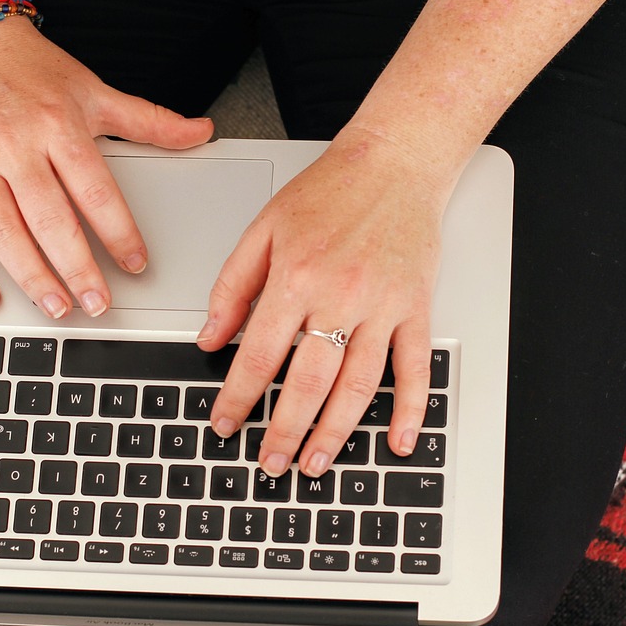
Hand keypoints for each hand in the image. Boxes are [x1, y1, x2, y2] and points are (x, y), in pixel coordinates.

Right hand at [0, 22, 213, 314]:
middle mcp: (16, 146)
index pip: (95, 189)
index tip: (136, 262)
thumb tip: (201, 131)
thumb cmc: (32, 68)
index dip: (118, 231)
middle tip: (98, 303)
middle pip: (49, 218)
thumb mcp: (95, 90)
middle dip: (76, 267)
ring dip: (30, 275)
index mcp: (58, 126)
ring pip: (2, 230)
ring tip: (56, 307)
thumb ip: (149, 120)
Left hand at [198, 125, 451, 477]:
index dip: (237, 397)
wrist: (394, 163)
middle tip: (269, 463)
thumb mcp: (263, 229)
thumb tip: (209, 337)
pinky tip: (398, 441)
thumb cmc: (329, 192)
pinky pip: (414, 368)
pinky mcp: (416, 308)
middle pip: (307, 383)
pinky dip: (410, 409)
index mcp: (295, 277)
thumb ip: (232, 286)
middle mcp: (339, 296)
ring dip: (334, 432)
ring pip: (358, 386)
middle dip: (284, 431)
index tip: (225, 424)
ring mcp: (382, 307)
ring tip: (315, 463)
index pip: (259, 355)